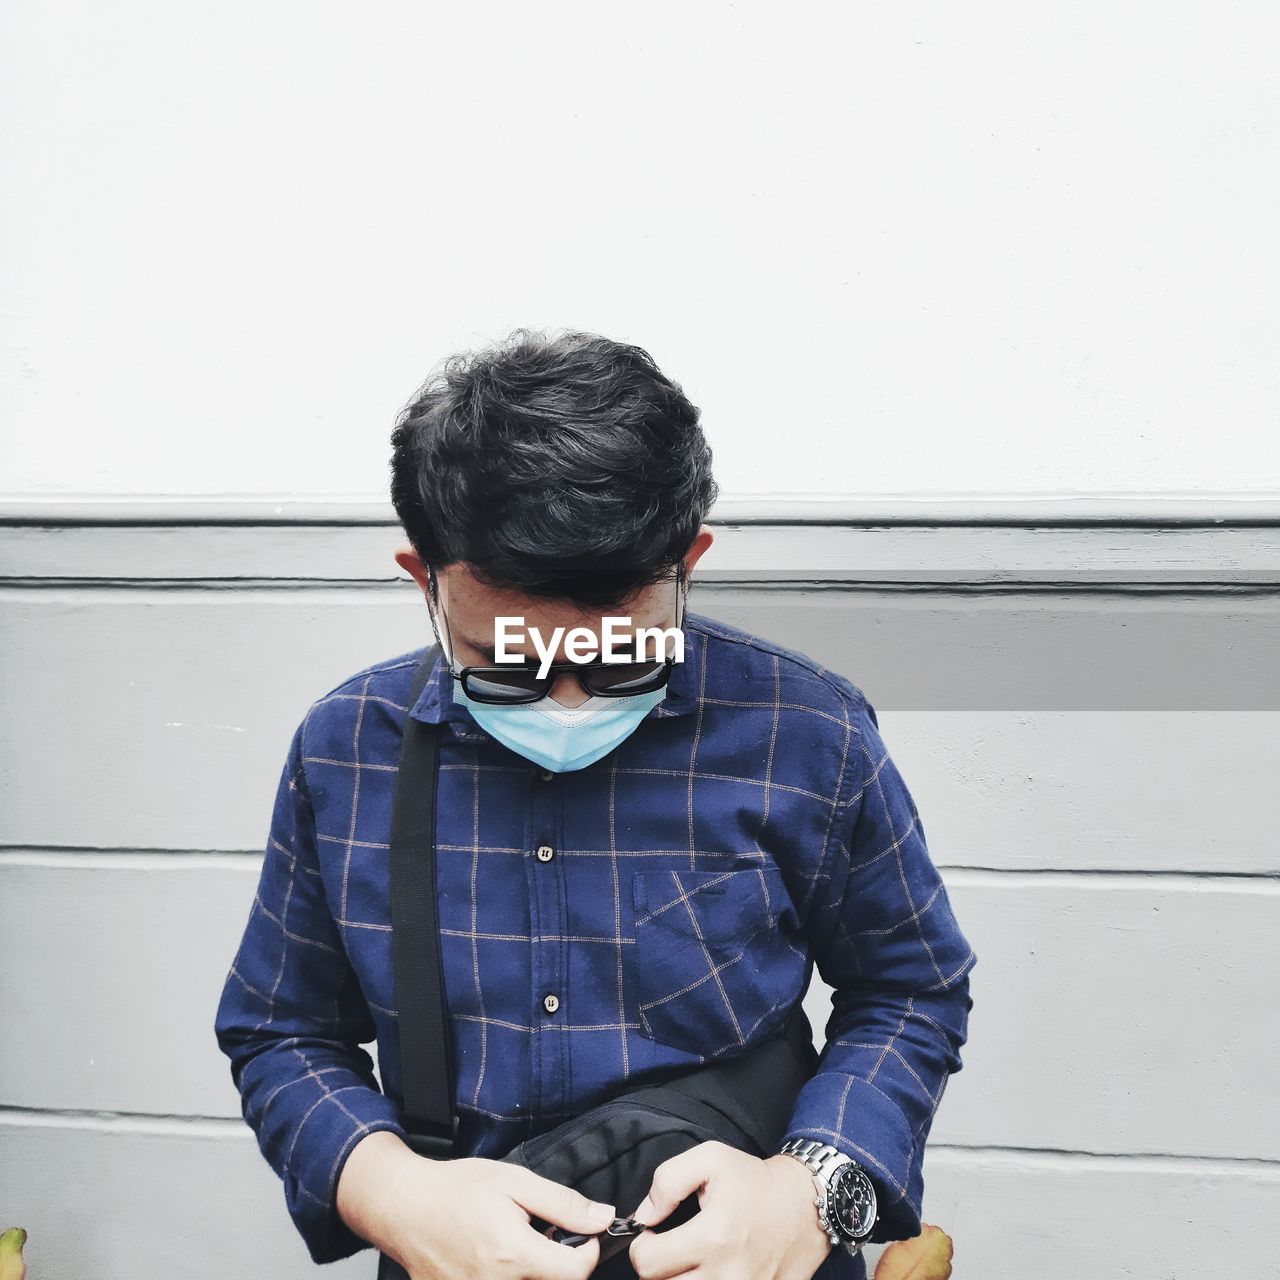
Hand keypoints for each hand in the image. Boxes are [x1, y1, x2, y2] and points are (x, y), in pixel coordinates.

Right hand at [337, 1130, 615, 1278]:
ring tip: (519, 1244)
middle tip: (545, 1234)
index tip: (579, 1232)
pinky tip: (498, 1257)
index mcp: (514, 1254)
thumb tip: (603, 1218)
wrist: (404, 1206)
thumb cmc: (457, 1189)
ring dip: (535, 1271)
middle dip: (559, 1262)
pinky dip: (510, 1277)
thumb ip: (563, 1203)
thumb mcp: (515, 1181)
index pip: (577, 1274)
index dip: (587, 1251)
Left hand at [627, 1140, 833, 1278]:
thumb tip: (644, 1216)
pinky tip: (708, 1270)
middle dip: (659, 1267)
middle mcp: (726, 1275)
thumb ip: (667, 1181)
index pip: (647, 1264)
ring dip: (679, 1279)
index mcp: (713, 1237)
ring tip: (689, 1261)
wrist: (805, 1206)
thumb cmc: (755, 1182)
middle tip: (670, 1248)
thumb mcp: (710, 1159)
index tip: (652, 1235)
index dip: (640, 1247)